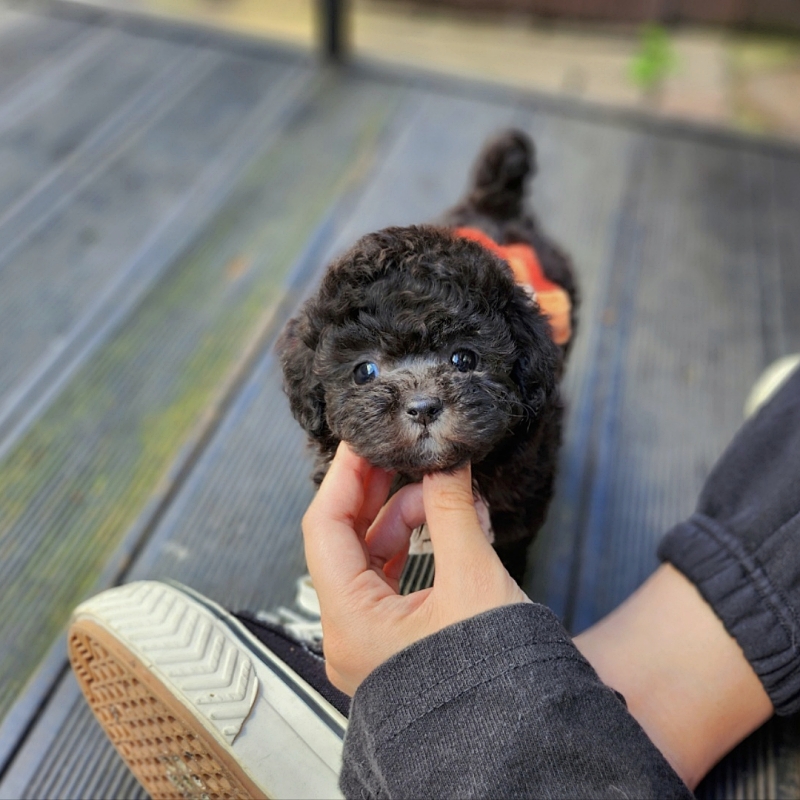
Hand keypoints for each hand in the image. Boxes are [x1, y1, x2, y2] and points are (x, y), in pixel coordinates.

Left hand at [302, 442, 529, 695]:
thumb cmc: (496, 679)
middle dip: (380, 491)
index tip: (364, 439)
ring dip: (409, 517)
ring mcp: (373, 639)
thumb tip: (445, 460)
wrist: (525, 740)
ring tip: (447, 493)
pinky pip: (396, 579)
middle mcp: (351, 633)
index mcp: (350, 623)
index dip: (345, 475)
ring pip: (374, 558)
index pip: (325, 527)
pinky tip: (454, 523)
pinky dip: (421, 546)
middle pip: (348, 540)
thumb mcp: (473, 579)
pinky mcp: (399, 640)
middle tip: (403, 453)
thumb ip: (452, 510)